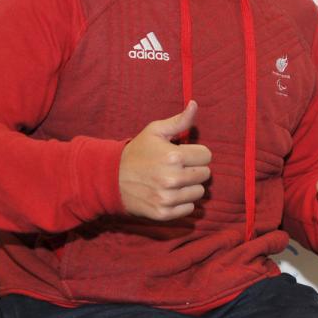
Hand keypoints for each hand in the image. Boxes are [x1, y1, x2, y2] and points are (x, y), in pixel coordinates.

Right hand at [119, 101, 211, 220]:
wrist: (109, 179)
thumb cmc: (136, 152)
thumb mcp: (155, 132)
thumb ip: (179, 121)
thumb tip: (194, 104)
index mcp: (173, 156)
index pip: (207, 156)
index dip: (196, 153)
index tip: (184, 154)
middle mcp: (172, 179)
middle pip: (205, 174)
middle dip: (194, 169)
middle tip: (177, 168)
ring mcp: (167, 198)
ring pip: (199, 192)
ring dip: (189, 186)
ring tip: (173, 181)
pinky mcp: (163, 213)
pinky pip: (189, 209)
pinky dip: (182, 203)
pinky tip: (169, 194)